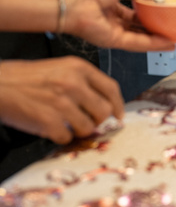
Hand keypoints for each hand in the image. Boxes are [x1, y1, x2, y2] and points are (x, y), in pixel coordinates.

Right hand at [0, 57, 123, 143]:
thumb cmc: (26, 77)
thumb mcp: (60, 68)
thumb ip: (83, 81)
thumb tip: (104, 102)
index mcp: (80, 68)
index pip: (111, 88)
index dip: (118, 105)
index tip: (119, 115)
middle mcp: (75, 84)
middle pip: (104, 111)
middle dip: (98, 120)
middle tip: (88, 121)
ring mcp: (62, 103)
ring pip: (88, 127)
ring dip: (79, 130)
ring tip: (65, 123)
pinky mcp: (49, 121)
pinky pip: (67, 138)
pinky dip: (61, 137)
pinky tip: (51, 128)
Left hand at [63, 0, 174, 51]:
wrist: (73, 1)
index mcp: (111, 5)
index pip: (134, 13)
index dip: (149, 14)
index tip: (163, 15)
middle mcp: (112, 20)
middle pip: (139, 28)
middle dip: (156, 29)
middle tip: (172, 29)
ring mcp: (113, 32)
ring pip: (141, 38)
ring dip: (158, 39)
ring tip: (175, 38)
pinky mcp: (114, 41)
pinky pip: (138, 43)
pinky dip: (153, 44)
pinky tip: (166, 42)